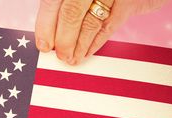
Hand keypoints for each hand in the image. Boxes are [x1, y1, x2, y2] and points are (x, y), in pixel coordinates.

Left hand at [35, 0, 169, 64]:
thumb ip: (65, 6)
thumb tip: (49, 32)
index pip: (52, 2)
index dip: (46, 25)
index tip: (43, 44)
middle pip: (71, 13)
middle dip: (63, 39)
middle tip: (60, 55)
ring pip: (90, 21)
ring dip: (79, 45)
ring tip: (72, 58)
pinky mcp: (127, 2)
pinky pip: (108, 25)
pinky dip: (95, 42)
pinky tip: (86, 52)